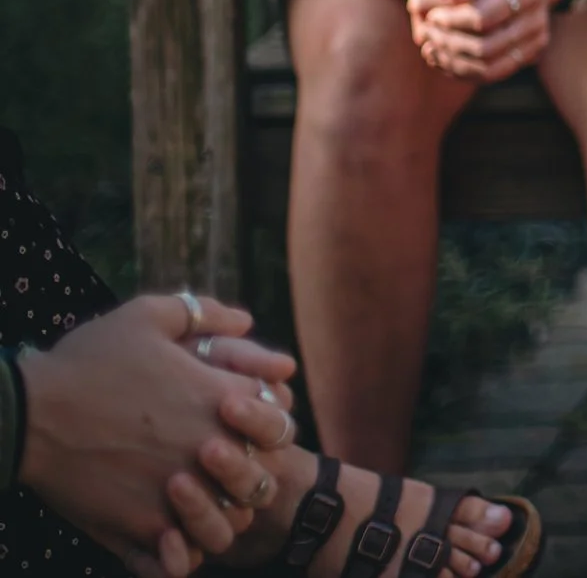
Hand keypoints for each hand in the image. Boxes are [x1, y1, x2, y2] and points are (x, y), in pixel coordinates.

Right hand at [18, 296, 299, 575]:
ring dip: (222, 514)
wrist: (26, 412)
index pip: (280, 423)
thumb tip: (246, 321)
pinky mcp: (140, 526)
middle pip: (261, 478)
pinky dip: (182, 550)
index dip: (269, 425)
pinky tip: (167, 531)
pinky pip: (181, 554)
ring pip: (229, 522)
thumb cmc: (86, 360)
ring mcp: (177, 493)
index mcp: (220, 399)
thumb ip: (204, 313)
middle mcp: (210, 448)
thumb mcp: (148, 315)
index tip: (240, 423)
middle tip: (221, 468)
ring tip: (198, 502)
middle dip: (251, 474)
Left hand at [413, 0, 556, 82]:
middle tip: (427, 30)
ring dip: (453, 62)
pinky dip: (463, 71)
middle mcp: (537, 22)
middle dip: (449, 43)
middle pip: (486, 48)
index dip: (452, 20)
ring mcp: (535, 41)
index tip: (432, 14)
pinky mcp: (528, 55)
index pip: (483, 18)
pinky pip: (493, 73)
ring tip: (430, 46)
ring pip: (489, 68)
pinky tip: (441, 57)